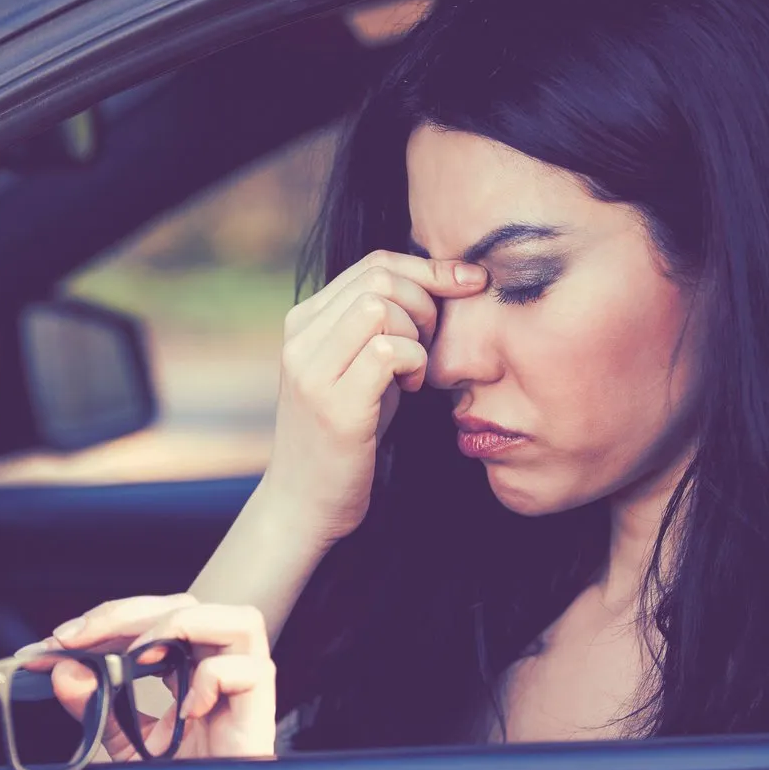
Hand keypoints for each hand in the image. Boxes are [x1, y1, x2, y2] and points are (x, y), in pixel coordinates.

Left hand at [29, 594, 275, 760]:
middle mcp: (218, 668)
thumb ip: (93, 706)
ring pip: (240, 621)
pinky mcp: (261, 714)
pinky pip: (251, 671)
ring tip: (139, 654)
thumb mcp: (118, 743)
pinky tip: (185, 709)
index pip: (155, 618)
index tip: (61, 639)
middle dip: (130, 614)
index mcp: (187, 668)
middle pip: (190, 606)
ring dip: (183, 625)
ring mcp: (244, 689)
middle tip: (81, 637)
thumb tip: (65, 671)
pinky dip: (214, 678)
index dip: (109, 618)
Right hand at [262, 249, 488, 542]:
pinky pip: (390, 351)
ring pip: (382, 308)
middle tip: (433, 342)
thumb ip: (378, 328)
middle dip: (426, 301)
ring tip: (416, 371)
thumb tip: (439, 282)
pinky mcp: (334, 405)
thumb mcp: (356, 370)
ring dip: (418, 335)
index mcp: (303, 322)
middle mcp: (300, 339)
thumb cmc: (344, 438)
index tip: (469, 282)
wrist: (304, 504)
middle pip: (380, 278)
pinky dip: (415, 363)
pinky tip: (411, 389)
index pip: (373, 265)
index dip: (428, 268)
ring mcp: (312, 371)